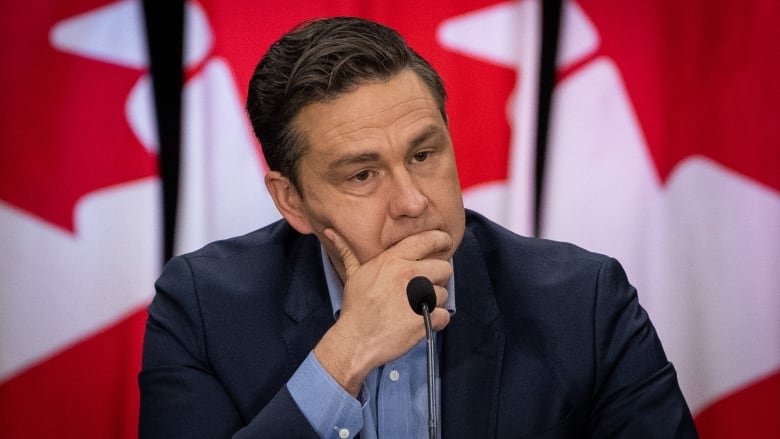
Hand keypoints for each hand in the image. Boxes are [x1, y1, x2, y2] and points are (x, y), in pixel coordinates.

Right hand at [313, 228, 452, 395]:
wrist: (356, 340)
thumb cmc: (356, 307)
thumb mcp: (353, 275)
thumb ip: (348, 251)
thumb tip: (331, 232)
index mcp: (393, 260)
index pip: (427, 240)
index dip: (441, 240)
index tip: (445, 243)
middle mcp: (409, 275)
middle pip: (444, 267)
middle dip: (439, 277)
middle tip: (426, 286)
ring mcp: (419, 297)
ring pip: (445, 293)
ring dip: (435, 301)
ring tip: (418, 307)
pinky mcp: (425, 319)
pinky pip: (445, 315)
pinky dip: (437, 321)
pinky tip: (422, 322)